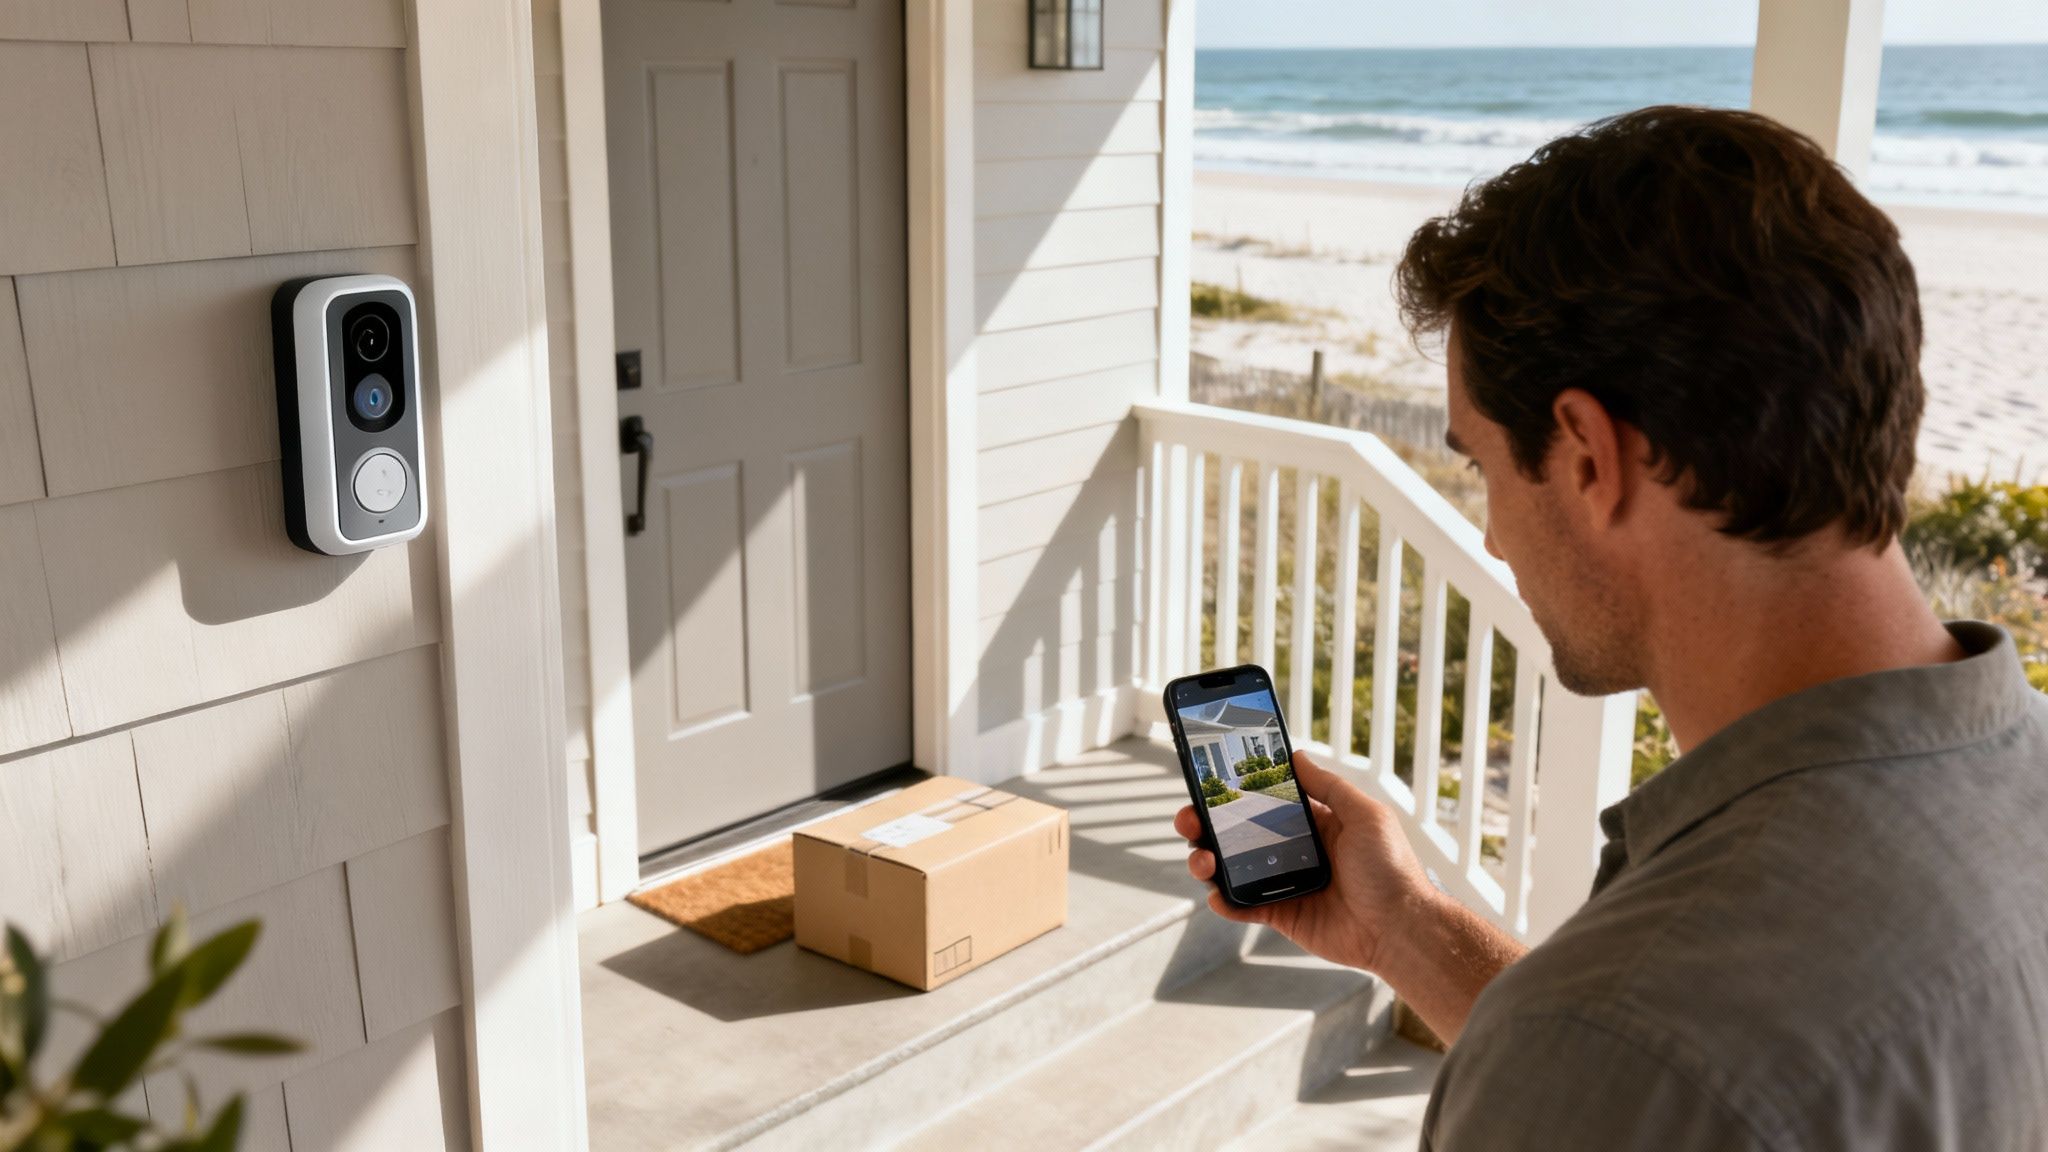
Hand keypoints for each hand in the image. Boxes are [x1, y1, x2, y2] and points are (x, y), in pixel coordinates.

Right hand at [1177, 749, 1440, 974]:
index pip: (1262, 800)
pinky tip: (1216, 893)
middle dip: (1205, 824)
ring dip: (1206, 860)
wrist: (1401, 928)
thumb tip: (1295, 754)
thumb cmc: (1392, 869)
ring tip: (1201, 859)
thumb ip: (1327, 786)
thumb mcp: (1365, 814)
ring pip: (1231, 868)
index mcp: (1312, 823)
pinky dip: (1224, 901)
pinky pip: (1242, 906)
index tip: (1207, 779)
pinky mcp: (1280, 914)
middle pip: (1236, 832)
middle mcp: (1293, 850)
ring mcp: (1283, 883)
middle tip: (1188, 819)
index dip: (1233, 791)